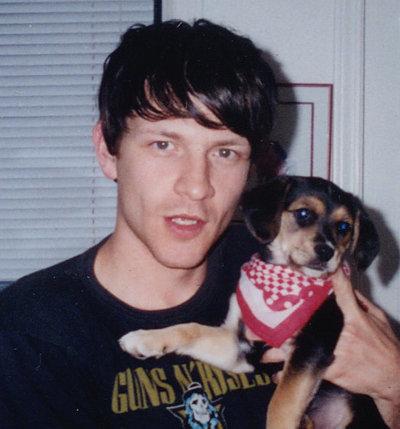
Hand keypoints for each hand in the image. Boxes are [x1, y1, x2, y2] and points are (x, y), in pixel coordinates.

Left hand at [261, 268, 399, 427]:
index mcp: (354, 316)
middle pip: (308, 321)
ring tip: (263, 350)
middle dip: (285, 321)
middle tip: (261, 320)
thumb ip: (358, 300)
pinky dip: (292, 372)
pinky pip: (308, 369)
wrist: (394, 377)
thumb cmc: (385, 346)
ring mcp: (336, 350)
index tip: (308, 270)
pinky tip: (277, 374)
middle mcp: (342, 331)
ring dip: (281, 350)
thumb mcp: (377, 318)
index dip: (327, 279)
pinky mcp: (334, 369)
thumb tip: (341, 280)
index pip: (340, 292)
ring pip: (303, 346)